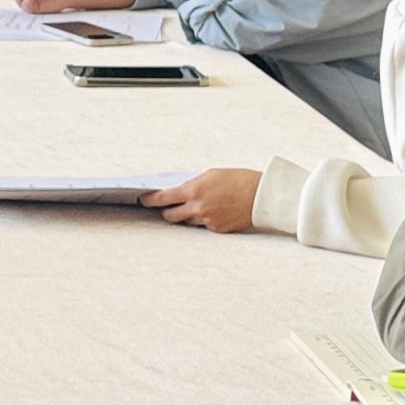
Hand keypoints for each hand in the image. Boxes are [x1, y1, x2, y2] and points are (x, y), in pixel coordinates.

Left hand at [137, 167, 264, 233]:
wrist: (260, 196)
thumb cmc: (237, 180)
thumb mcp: (210, 175)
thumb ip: (192, 184)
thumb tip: (178, 191)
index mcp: (193, 190)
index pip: (162, 198)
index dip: (150, 200)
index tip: (143, 199)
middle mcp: (197, 208)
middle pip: (169, 216)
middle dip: (166, 211)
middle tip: (165, 207)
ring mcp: (206, 221)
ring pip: (186, 221)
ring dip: (186, 215)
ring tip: (195, 206)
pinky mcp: (216, 230)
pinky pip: (202, 226)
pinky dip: (203, 220)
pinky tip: (214, 211)